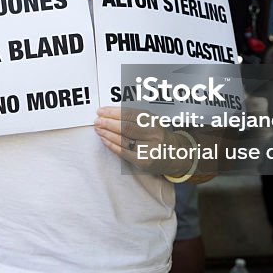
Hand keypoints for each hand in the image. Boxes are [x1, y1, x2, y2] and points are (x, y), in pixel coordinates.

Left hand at [94, 106, 213, 182]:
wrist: (175, 155)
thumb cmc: (158, 135)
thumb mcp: (151, 122)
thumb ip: (134, 117)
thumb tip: (110, 113)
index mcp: (154, 122)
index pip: (130, 115)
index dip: (113, 112)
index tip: (101, 110)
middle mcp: (153, 134)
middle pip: (126, 127)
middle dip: (108, 123)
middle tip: (97, 120)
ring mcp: (149, 149)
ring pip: (123, 140)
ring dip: (107, 134)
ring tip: (98, 129)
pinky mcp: (144, 162)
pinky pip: (123, 152)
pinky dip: (111, 145)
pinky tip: (104, 140)